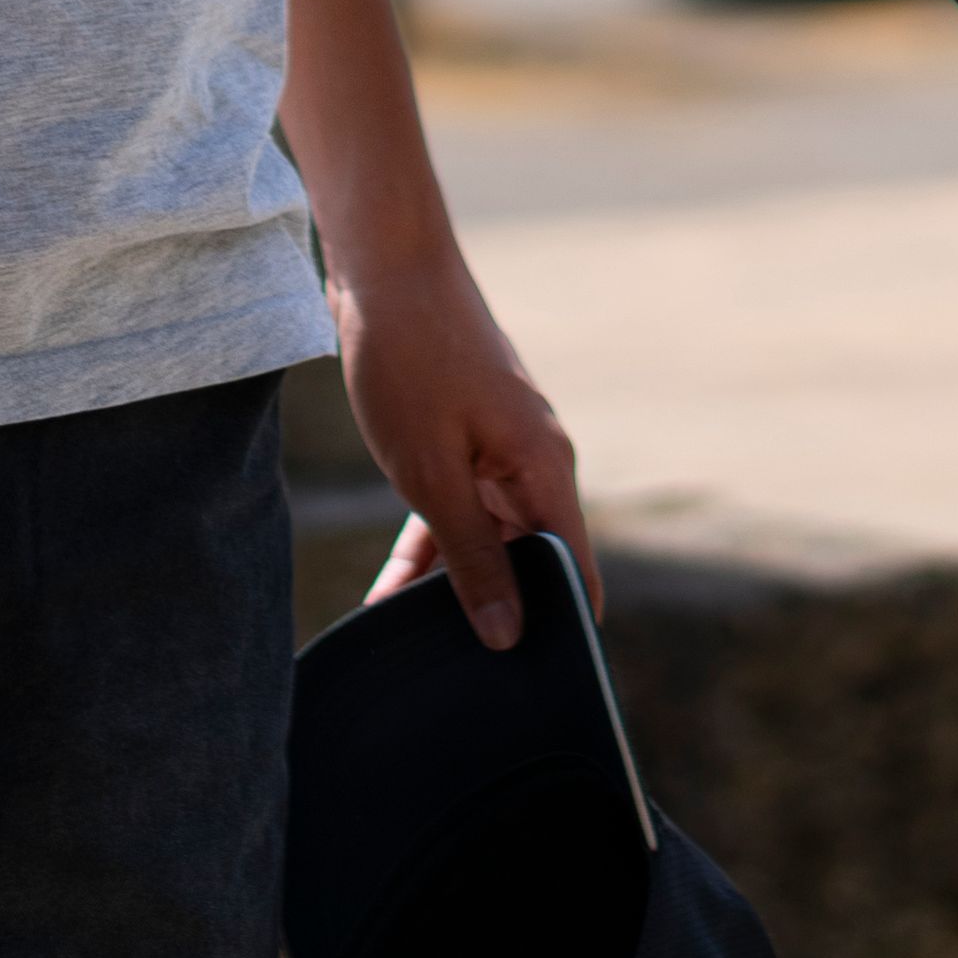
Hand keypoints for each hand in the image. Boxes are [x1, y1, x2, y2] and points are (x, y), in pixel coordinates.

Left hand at [339, 249, 587, 653]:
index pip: (574, 573)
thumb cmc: (410, 361)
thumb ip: (471, 557)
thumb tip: (509, 634)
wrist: (383, 268)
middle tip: (455, 681)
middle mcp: (535, 462)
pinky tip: (390, 594)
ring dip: (451, 585)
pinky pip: (458, 510)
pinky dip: (430, 547)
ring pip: (488, 538)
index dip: (563, 632)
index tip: (537, 689)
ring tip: (411, 646)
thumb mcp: (431, 475)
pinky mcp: (466, 439)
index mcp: (545, 470)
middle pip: (532, 561)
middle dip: (499, 616)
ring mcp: (500, 450)